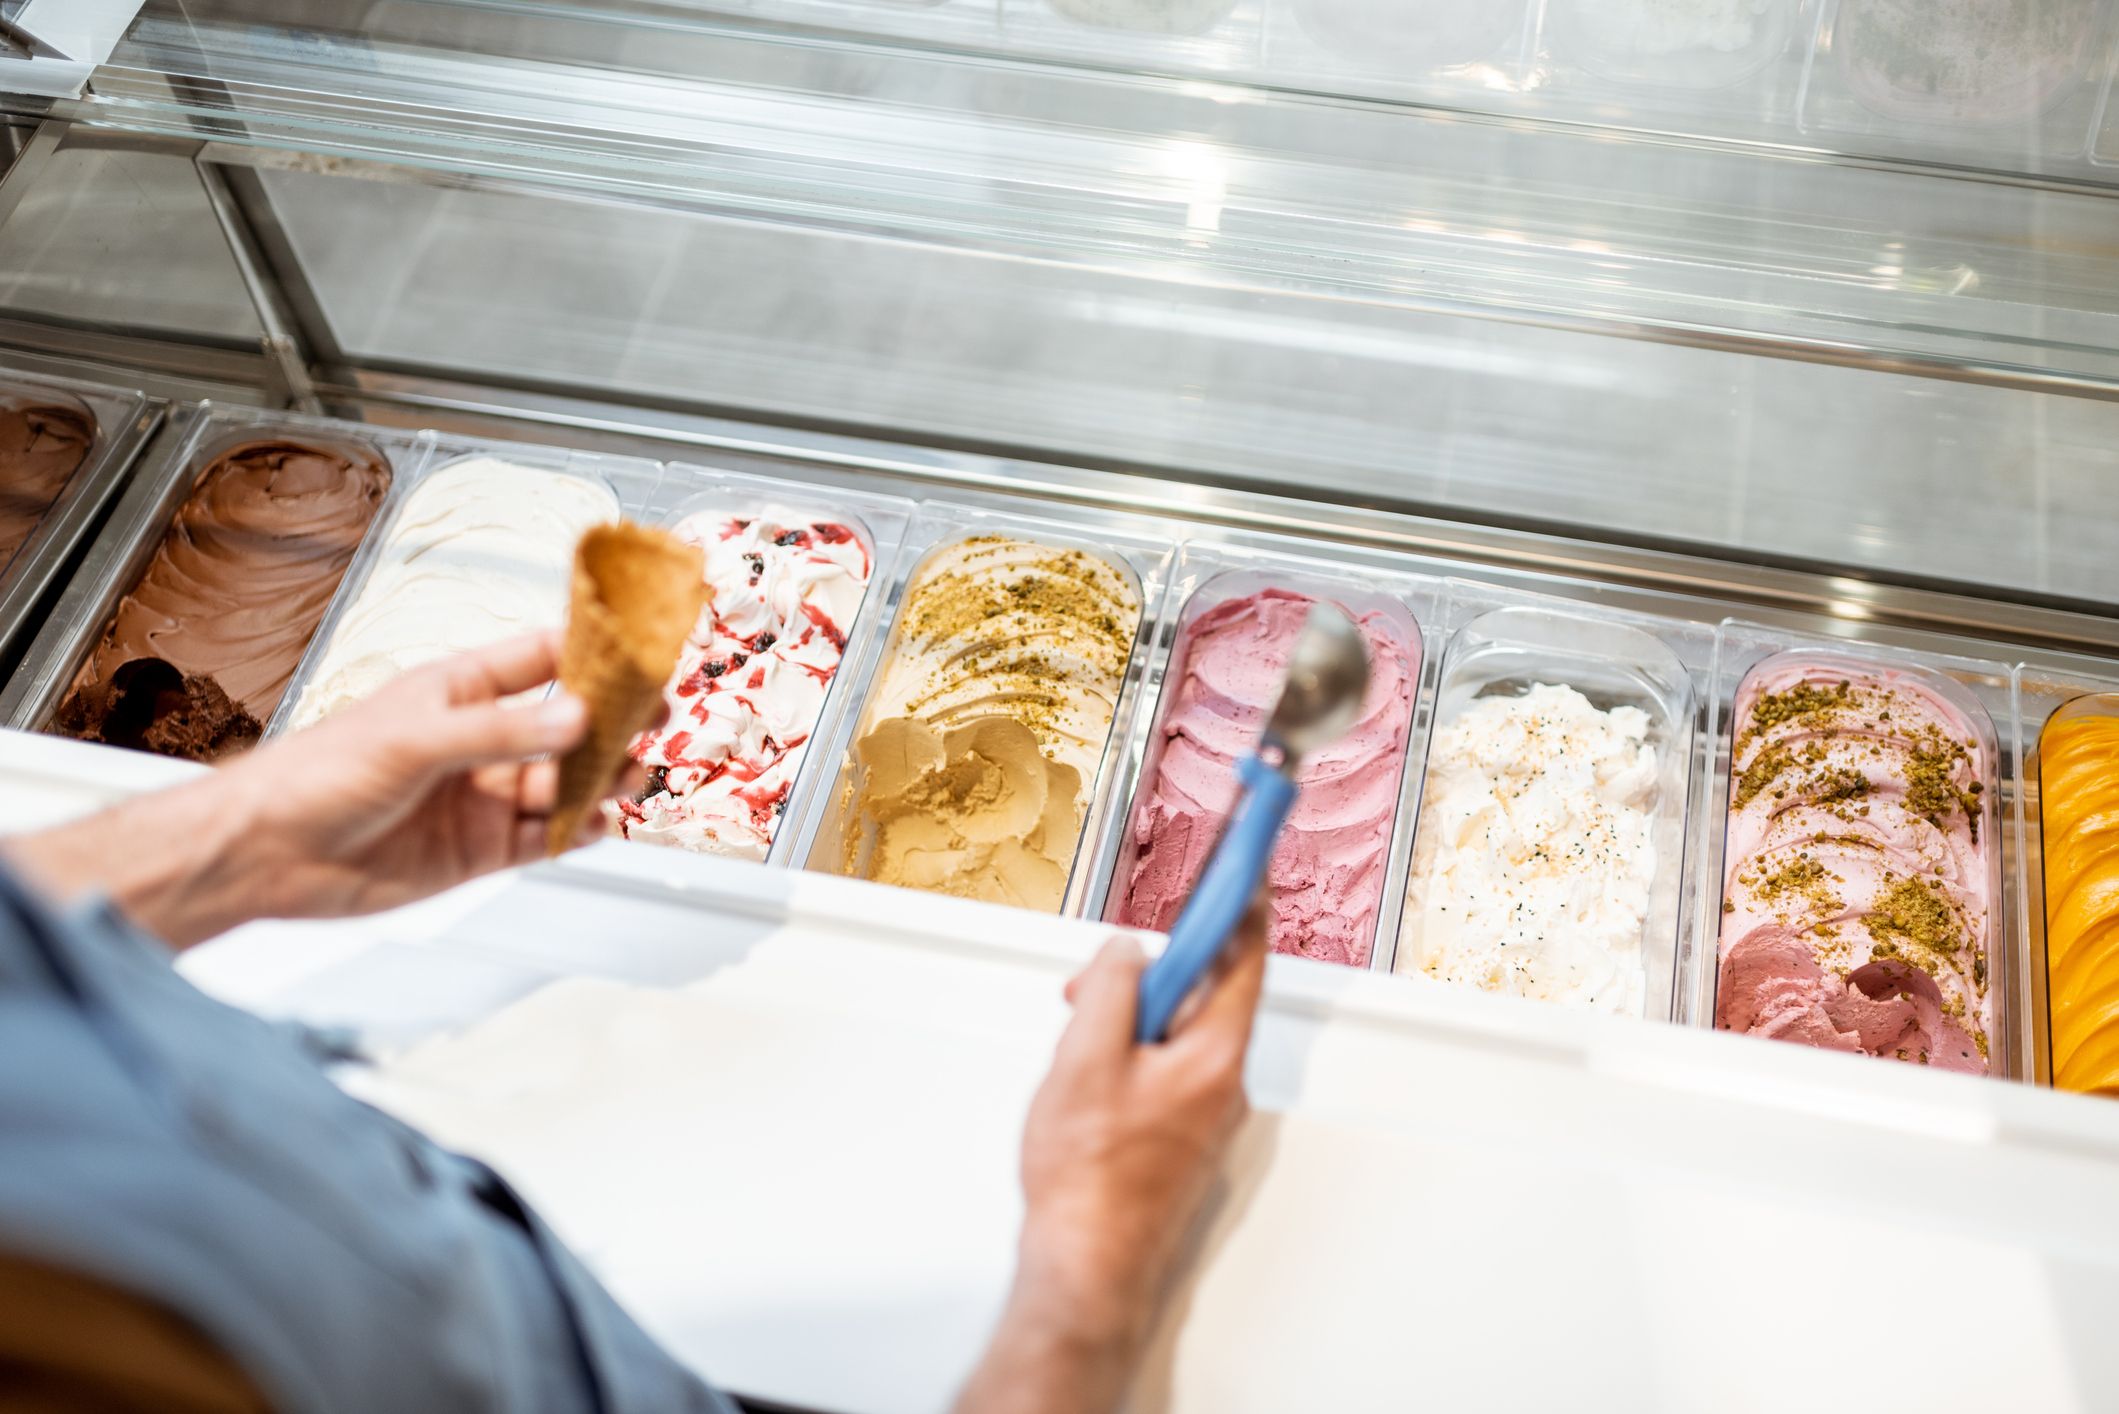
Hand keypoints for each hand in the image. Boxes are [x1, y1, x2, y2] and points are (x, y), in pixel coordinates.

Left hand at [224, 631, 627, 920]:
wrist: (269, 852)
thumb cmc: (319, 772)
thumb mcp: (416, 738)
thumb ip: (502, 732)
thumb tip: (577, 720)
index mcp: (459, 691)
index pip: (540, 659)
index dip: (591, 653)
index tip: (638, 652)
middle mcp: (479, 741)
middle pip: (565, 726)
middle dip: (611, 722)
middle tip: (652, 719)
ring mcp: (482, 797)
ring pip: (562, 784)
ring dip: (600, 778)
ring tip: (630, 775)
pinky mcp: (479, 850)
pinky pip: (544, 838)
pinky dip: (577, 831)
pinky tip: (598, 823)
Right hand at [956, 907, 1268, 1413]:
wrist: (1087, 1269)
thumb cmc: (1088, 1182)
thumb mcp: (1084, 1060)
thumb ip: (1110, 989)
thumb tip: (1125, 952)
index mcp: (1213, 1056)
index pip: (1243, 956)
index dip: (1239, 901)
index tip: (1243, 861)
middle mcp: (1223, 1084)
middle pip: (1202, 995)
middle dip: (1146, 978)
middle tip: (1091, 989)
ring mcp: (1205, 1115)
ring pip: (1174, 1037)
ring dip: (1127, 1026)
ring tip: (1075, 1056)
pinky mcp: (1181, 1139)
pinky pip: (1162, 1074)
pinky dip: (1125, 1062)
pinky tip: (1085, 1090)